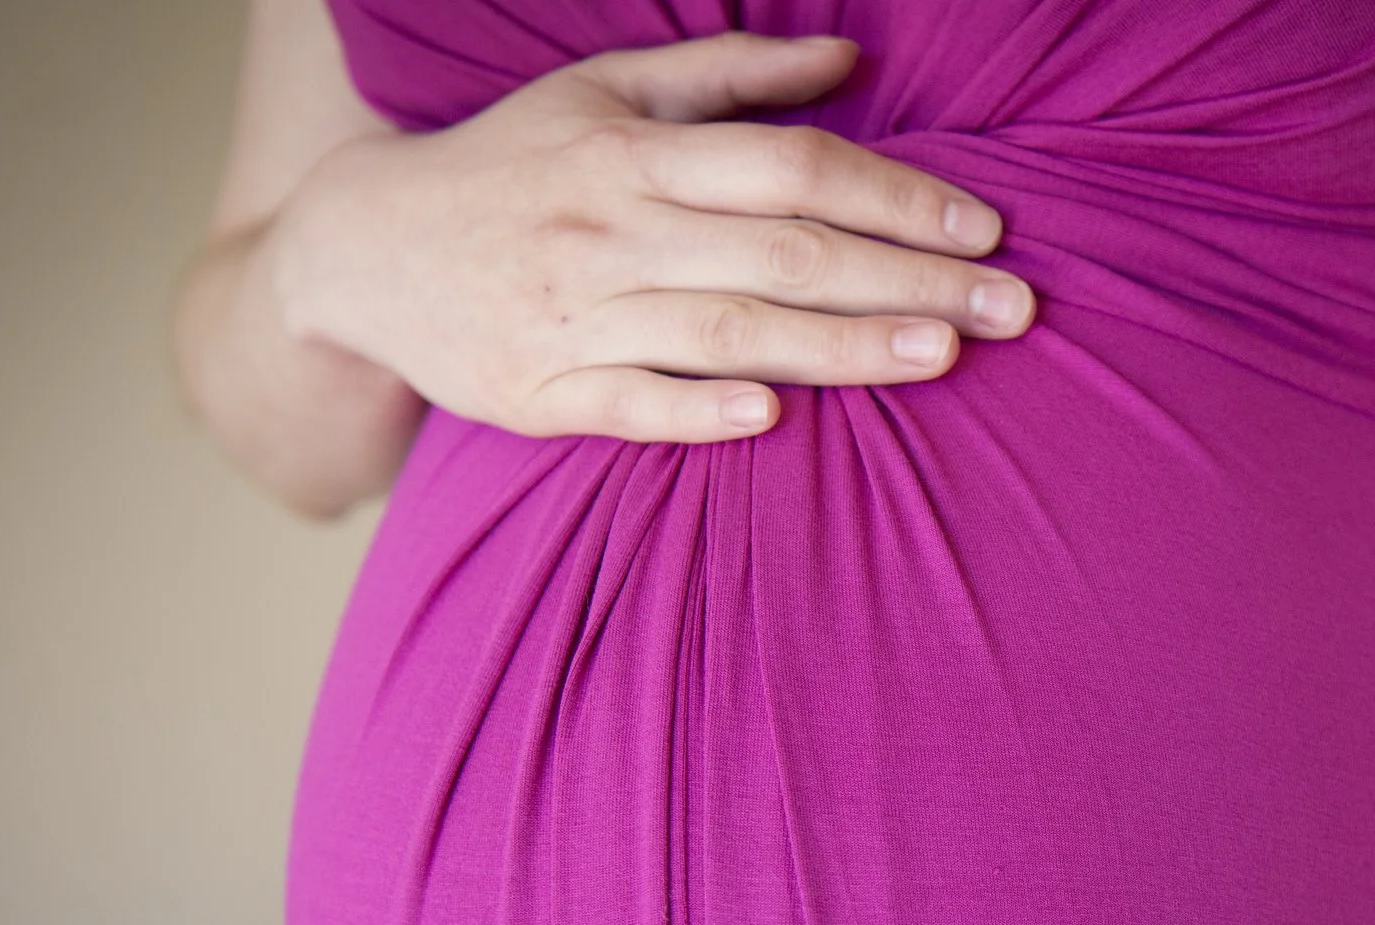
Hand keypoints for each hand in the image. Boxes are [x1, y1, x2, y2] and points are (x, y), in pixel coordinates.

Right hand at [267, 31, 1034, 444]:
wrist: (362, 249)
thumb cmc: (514, 165)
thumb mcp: (604, 92)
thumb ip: (731, 77)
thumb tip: (852, 61)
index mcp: (632, 147)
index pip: (790, 167)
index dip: (893, 197)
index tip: (984, 231)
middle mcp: (608, 227)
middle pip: (783, 253)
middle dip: (905, 280)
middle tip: (1012, 310)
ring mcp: (572, 315)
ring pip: (726, 330)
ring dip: (839, 348)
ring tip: (940, 358)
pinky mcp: (537, 393)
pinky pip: (632, 404)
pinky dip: (701, 407)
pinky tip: (777, 414)